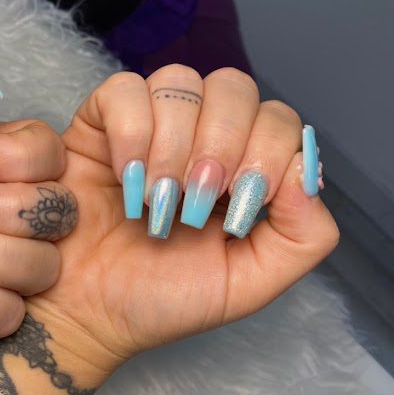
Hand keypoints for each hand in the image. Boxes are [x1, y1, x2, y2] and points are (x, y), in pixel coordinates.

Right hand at [41, 66, 337, 362]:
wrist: (87, 313)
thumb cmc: (162, 298)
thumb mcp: (250, 281)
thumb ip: (302, 235)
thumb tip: (306, 169)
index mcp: (241, 168)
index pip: (277, 119)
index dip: (267, 152)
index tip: (239, 206)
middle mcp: (199, 135)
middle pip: (233, 87)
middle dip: (222, 143)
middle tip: (196, 201)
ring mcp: (149, 123)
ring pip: (180, 81)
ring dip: (173, 144)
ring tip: (156, 199)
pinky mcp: (100, 121)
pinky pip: (123, 89)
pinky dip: (130, 130)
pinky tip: (124, 176)